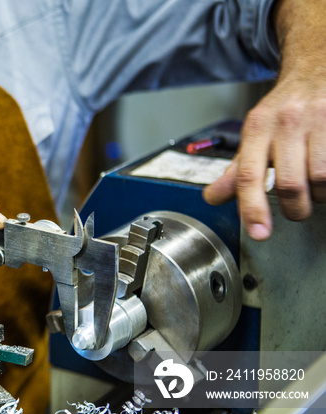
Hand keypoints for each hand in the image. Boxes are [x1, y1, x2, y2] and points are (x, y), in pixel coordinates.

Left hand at [203, 77, 325, 239]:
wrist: (318, 67)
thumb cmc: (284, 110)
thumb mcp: (255, 135)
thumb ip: (238, 170)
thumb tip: (212, 198)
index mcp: (258, 127)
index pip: (249, 175)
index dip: (252, 208)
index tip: (259, 233)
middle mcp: (287, 121)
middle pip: (290, 184)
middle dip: (295, 208)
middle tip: (297, 209)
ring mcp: (320, 119)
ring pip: (322, 179)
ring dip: (321, 195)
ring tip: (317, 189)